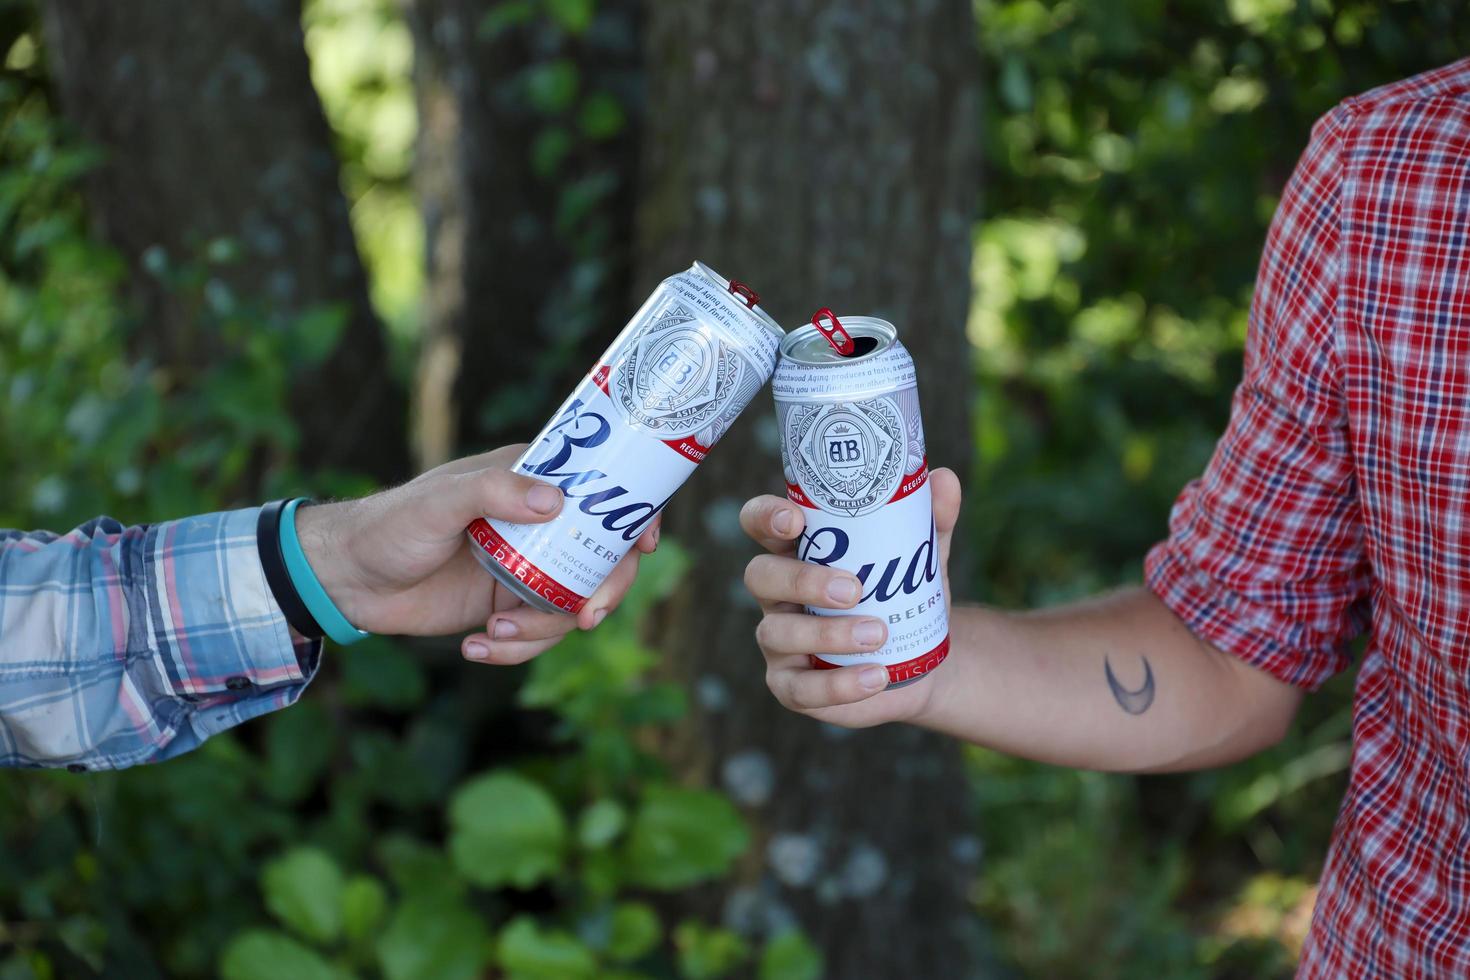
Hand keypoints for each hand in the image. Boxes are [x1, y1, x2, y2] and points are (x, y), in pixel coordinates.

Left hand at [294, 445, 657, 663]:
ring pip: (571, 605)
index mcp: (530, 481)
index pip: (602, 489)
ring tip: (494, 635)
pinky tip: (474, 650)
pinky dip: (514, 652)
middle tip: (587, 617)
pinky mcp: (506, 609)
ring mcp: (526, 569)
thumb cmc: (390, 524)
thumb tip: (555, 502)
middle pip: (604, 557)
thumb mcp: (440, 502)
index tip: (645, 543)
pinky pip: (535, 638)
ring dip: (544, 631)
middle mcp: (537, 525)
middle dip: (605, 591)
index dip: (635, 513)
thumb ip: (494, 493)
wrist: (345, 579)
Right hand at [739, 467, 960, 727]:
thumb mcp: (922, 554)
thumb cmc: (904, 593)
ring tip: (879, 634)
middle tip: (853, 588)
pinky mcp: (790, 686)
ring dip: (828, 634)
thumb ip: (930, 519)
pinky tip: (876, 676)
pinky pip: (800, 689)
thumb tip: (944, 480)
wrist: (922, 658)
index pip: (759, 522)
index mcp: (796, 549)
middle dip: (802, 580)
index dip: (765, 516)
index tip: (795, 520)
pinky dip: (839, 684)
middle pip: (760, 576)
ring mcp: (779, 641)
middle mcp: (777, 593)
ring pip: (777, 634)